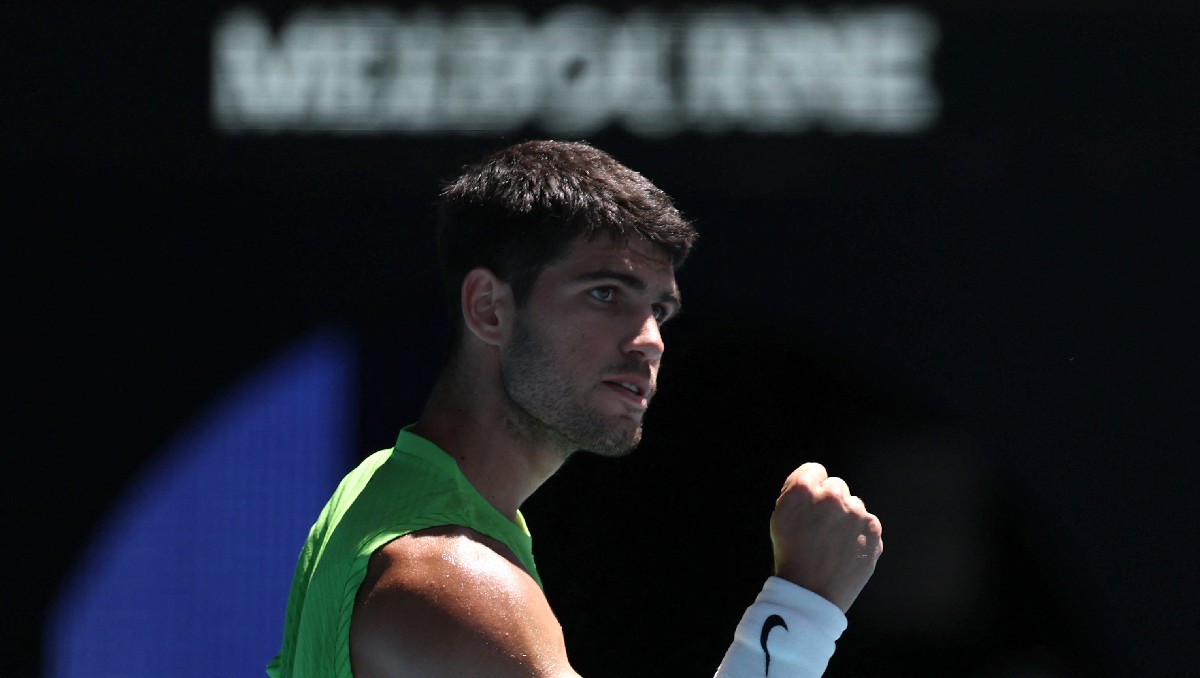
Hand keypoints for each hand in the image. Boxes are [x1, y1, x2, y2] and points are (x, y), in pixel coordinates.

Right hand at [770, 462, 882, 612]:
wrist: (811, 593)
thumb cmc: (791, 553)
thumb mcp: (781, 516)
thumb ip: (798, 490)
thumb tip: (819, 476)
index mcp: (803, 489)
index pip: (814, 470)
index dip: (810, 490)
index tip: (808, 507)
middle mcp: (831, 495)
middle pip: (835, 486)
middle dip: (829, 503)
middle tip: (819, 529)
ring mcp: (855, 512)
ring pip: (853, 504)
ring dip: (846, 518)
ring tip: (832, 544)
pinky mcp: (873, 529)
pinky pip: (867, 522)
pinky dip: (859, 534)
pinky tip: (845, 550)